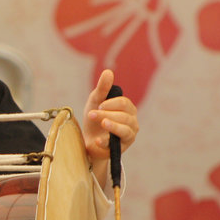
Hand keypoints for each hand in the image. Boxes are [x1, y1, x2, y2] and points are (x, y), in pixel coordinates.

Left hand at [82, 69, 138, 187]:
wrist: (88, 140)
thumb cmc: (94, 118)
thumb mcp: (95, 102)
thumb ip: (102, 88)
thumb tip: (108, 72)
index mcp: (127, 109)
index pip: (125, 104)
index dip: (112, 103)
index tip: (99, 105)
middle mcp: (132, 122)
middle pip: (124, 117)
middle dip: (106, 115)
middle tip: (91, 114)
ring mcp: (129, 135)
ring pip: (125, 130)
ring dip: (112, 126)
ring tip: (102, 123)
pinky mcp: (122, 148)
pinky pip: (117, 145)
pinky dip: (106, 142)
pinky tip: (98, 140)